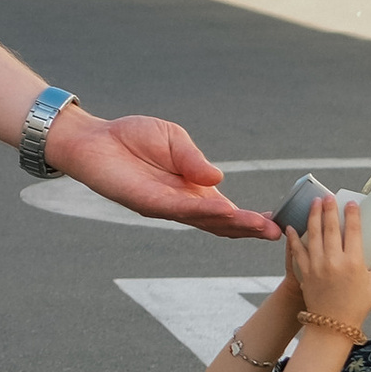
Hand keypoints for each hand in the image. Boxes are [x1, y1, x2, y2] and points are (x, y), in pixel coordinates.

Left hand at [49, 109, 281, 239]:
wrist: (93, 138)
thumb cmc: (132, 138)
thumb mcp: (174, 140)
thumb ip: (194, 161)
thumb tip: (218, 178)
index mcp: (192, 190)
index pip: (225, 211)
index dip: (249, 218)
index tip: (277, 222)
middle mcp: (181, 203)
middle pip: (219, 223)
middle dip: (247, 228)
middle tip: (276, 233)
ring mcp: (164, 206)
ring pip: (203, 220)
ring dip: (231, 223)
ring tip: (257, 225)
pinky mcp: (145, 202)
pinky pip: (178, 208)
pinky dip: (202, 211)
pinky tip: (222, 210)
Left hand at [289, 193, 370, 333]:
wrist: (333, 324)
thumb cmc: (357, 306)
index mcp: (354, 262)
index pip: (352, 231)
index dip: (352, 214)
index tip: (351, 203)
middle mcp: (334, 260)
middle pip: (330, 227)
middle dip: (329, 209)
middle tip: (328, 196)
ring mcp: (317, 265)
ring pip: (313, 234)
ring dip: (312, 216)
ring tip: (314, 203)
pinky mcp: (305, 271)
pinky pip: (297, 250)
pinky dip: (294, 237)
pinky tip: (292, 227)